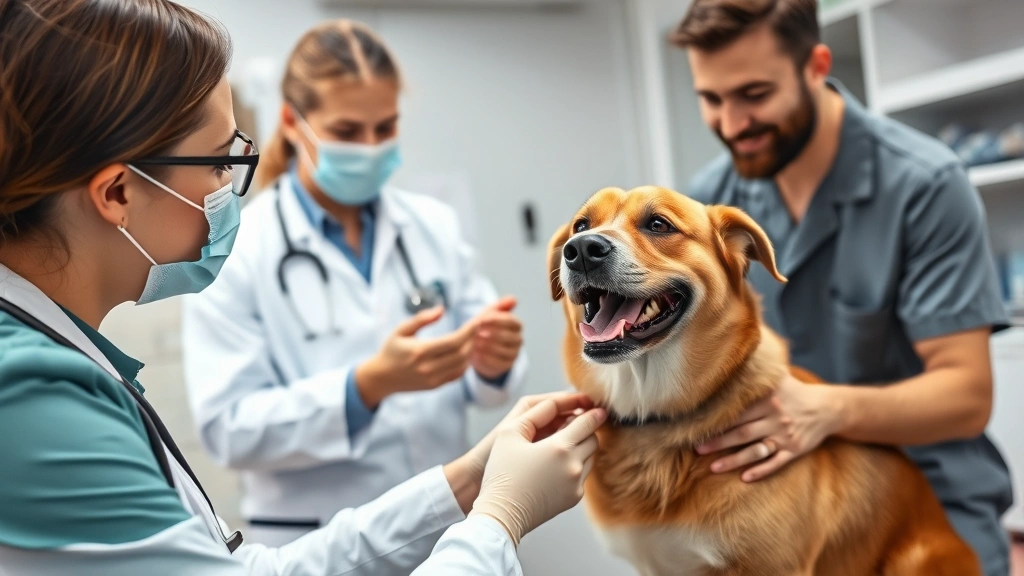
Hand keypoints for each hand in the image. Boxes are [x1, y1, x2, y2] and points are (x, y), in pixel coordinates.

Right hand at [355, 306, 475, 408]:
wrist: (381, 378)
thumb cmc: (391, 350)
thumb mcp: (401, 330)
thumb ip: (421, 319)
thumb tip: (442, 309)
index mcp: (420, 351)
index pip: (453, 341)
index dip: (468, 331)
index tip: (476, 322)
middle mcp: (428, 367)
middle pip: (461, 353)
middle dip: (472, 340)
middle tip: (477, 328)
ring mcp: (432, 379)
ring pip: (462, 365)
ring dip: (471, 351)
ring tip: (472, 339)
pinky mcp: (434, 386)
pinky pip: (457, 375)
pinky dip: (465, 364)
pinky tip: (465, 353)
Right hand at [445, 391, 596, 514]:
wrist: (500, 514)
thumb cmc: (501, 472)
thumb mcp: (509, 433)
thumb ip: (536, 413)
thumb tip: (559, 405)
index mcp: (559, 447)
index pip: (588, 423)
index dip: (594, 413)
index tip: (598, 408)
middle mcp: (573, 466)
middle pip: (593, 440)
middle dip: (587, 431)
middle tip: (575, 425)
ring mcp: (576, 485)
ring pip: (591, 458)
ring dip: (582, 448)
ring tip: (564, 445)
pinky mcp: (573, 499)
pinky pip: (583, 476)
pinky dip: (576, 466)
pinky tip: (559, 465)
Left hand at [470, 296, 523, 380]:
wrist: (479, 350)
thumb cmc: (484, 328)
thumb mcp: (488, 316)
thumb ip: (499, 306)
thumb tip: (514, 299)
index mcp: (516, 325)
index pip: (511, 321)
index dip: (496, 320)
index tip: (481, 320)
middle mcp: (519, 339)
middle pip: (509, 337)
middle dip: (492, 334)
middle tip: (478, 333)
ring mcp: (514, 354)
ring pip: (505, 351)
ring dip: (489, 347)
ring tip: (475, 343)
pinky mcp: (507, 366)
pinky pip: (499, 363)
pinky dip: (487, 359)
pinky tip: (476, 354)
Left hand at [696, 374, 838, 481]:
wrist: (827, 408)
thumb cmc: (793, 392)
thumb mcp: (778, 377)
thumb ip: (758, 369)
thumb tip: (740, 350)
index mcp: (768, 399)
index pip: (738, 411)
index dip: (717, 419)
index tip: (697, 424)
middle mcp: (776, 418)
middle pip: (742, 432)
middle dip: (718, 441)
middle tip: (696, 448)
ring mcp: (785, 436)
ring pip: (756, 451)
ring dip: (734, 461)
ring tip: (713, 468)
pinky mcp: (794, 450)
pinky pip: (776, 463)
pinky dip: (761, 471)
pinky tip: (744, 478)